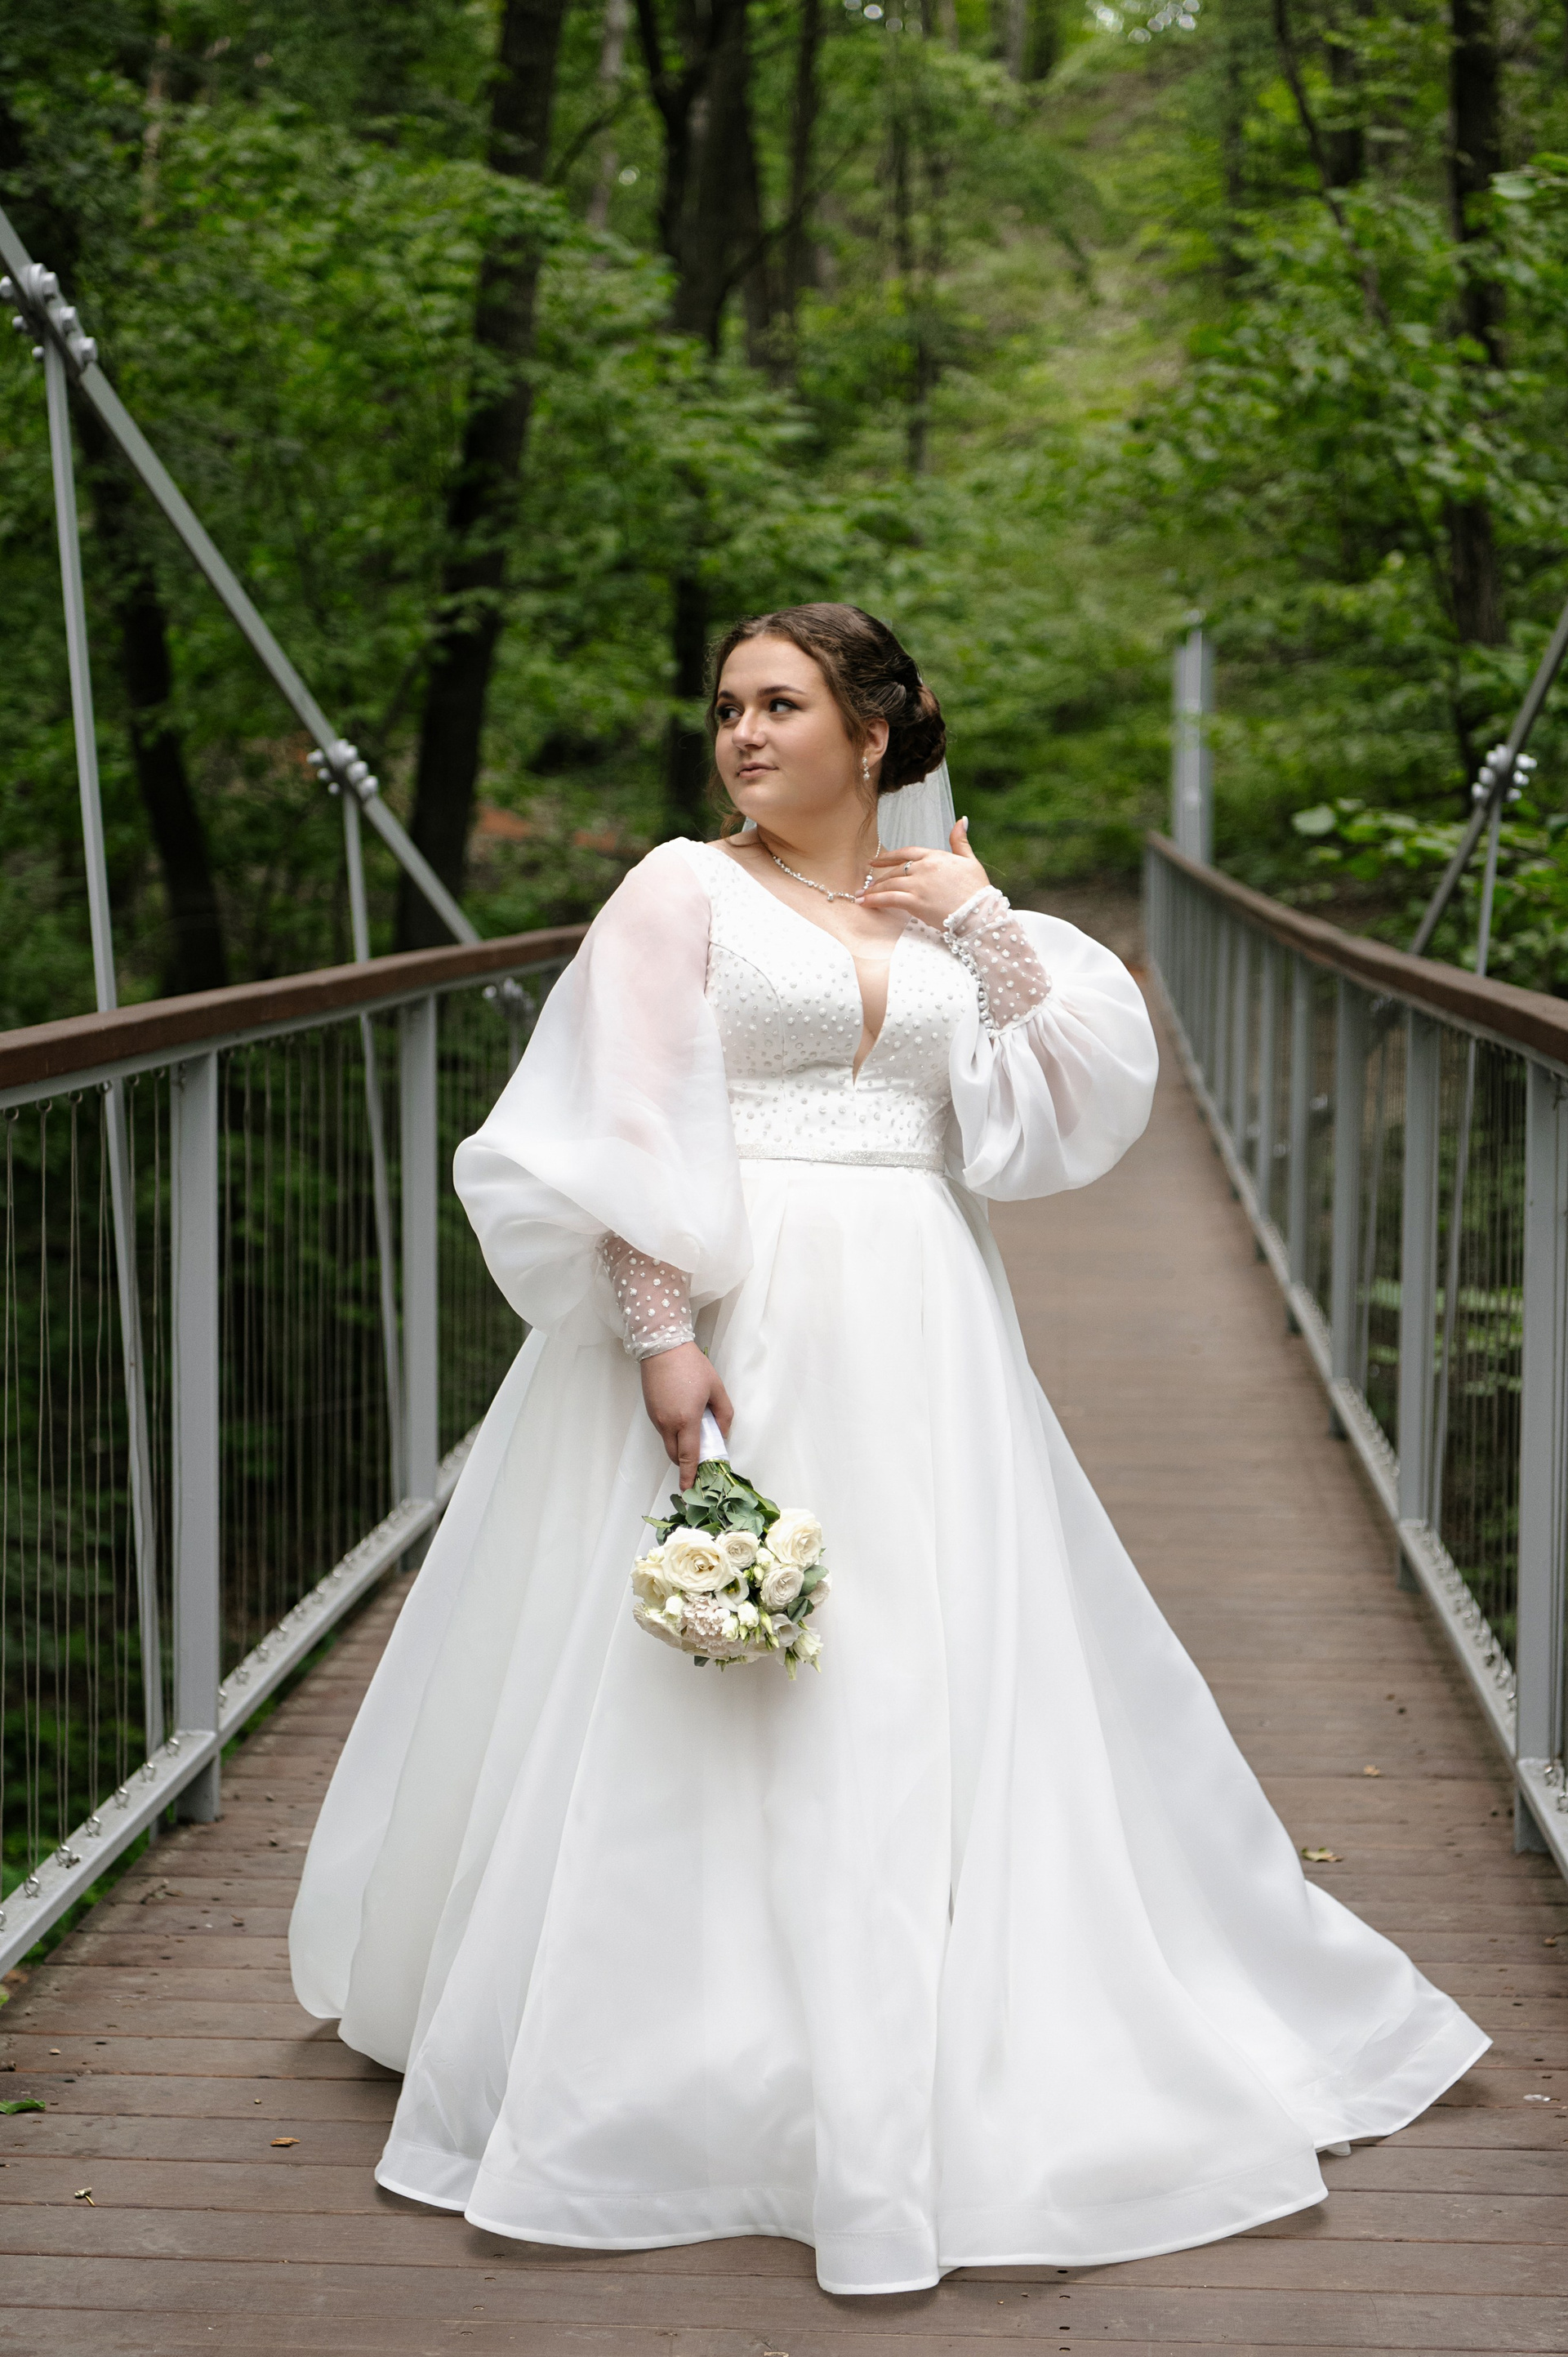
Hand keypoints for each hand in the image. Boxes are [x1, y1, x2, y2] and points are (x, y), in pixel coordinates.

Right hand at [640, 1341, 733, 1491]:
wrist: (662, 1347)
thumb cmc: (691, 1366)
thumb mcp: (716, 1388)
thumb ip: (724, 1415)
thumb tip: (722, 1434)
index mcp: (686, 1420)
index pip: (688, 1457)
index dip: (689, 1476)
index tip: (688, 1491)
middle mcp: (667, 1423)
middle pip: (675, 1455)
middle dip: (686, 1464)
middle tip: (700, 1464)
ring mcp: (656, 1418)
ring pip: (668, 1443)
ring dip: (680, 1447)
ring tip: (695, 1435)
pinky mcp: (651, 1411)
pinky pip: (663, 1431)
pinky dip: (673, 1434)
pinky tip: (684, 1420)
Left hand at [858, 817, 987, 926]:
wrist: (980, 912)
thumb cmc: (977, 889)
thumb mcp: (970, 860)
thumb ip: (960, 841)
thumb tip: (960, 820)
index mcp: (935, 856)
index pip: (906, 853)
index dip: (888, 858)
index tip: (875, 861)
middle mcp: (923, 868)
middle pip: (895, 871)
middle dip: (880, 879)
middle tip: (869, 886)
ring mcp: (918, 884)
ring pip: (889, 884)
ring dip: (874, 891)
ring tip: (863, 896)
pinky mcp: (914, 902)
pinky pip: (888, 899)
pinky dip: (874, 900)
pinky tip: (864, 903)